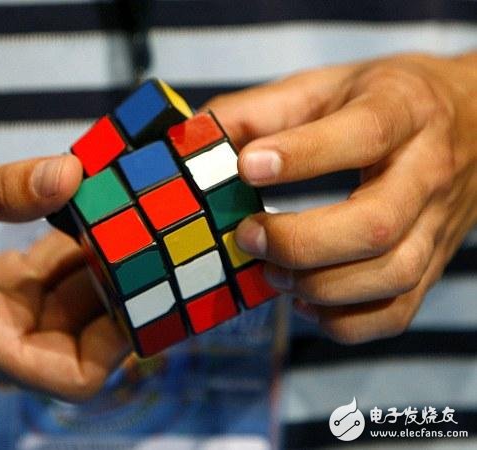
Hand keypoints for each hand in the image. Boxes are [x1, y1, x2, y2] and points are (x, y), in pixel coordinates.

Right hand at [0, 148, 129, 399]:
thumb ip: (5, 188)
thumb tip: (72, 174)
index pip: (71, 375)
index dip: (117, 342)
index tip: (144, 286)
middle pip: (80, 343)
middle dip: (116, 296)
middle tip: (145, 239)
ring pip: (69, 313)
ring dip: (98, 272)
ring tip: (124, 220)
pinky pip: (49, 287)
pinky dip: (73, 258)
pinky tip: (87, 218)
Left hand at [206, 52, 476, 343]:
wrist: (474, 119)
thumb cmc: (387, 101)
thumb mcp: (329, 85)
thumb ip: (263, 110)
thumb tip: (197, 138)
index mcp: (404, 110)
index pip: (365, 134)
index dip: (303, 156)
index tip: (246, 168)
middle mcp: (429, 171)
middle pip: (376, 224)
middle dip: (300, 241)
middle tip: (249, 236)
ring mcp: (437, 225)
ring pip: (390, 276)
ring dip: (319, 286)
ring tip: (271, 272)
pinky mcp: (432, 263)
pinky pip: (397, 312)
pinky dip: (345, 321)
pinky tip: (306, 302)